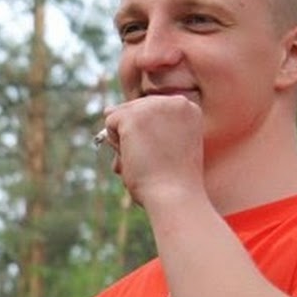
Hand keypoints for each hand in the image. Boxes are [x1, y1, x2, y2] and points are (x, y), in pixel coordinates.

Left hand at [103, 95, 204, 210]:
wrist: (174, 196)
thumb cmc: (170, 181)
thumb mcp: (167, 145)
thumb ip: (146, 124)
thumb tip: (107, 110)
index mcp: (188, 107)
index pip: (152, 110)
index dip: (150, 135)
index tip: (165, 154)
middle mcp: (174, 100)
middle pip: (135, 109)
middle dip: (136, 136)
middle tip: (156, 159)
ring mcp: (153, 106)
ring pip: (121, 115)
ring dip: (125, 141)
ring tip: (147, 158)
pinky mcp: (133, 116)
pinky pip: (109, 123)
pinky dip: (116, 144)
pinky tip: (135, 156)